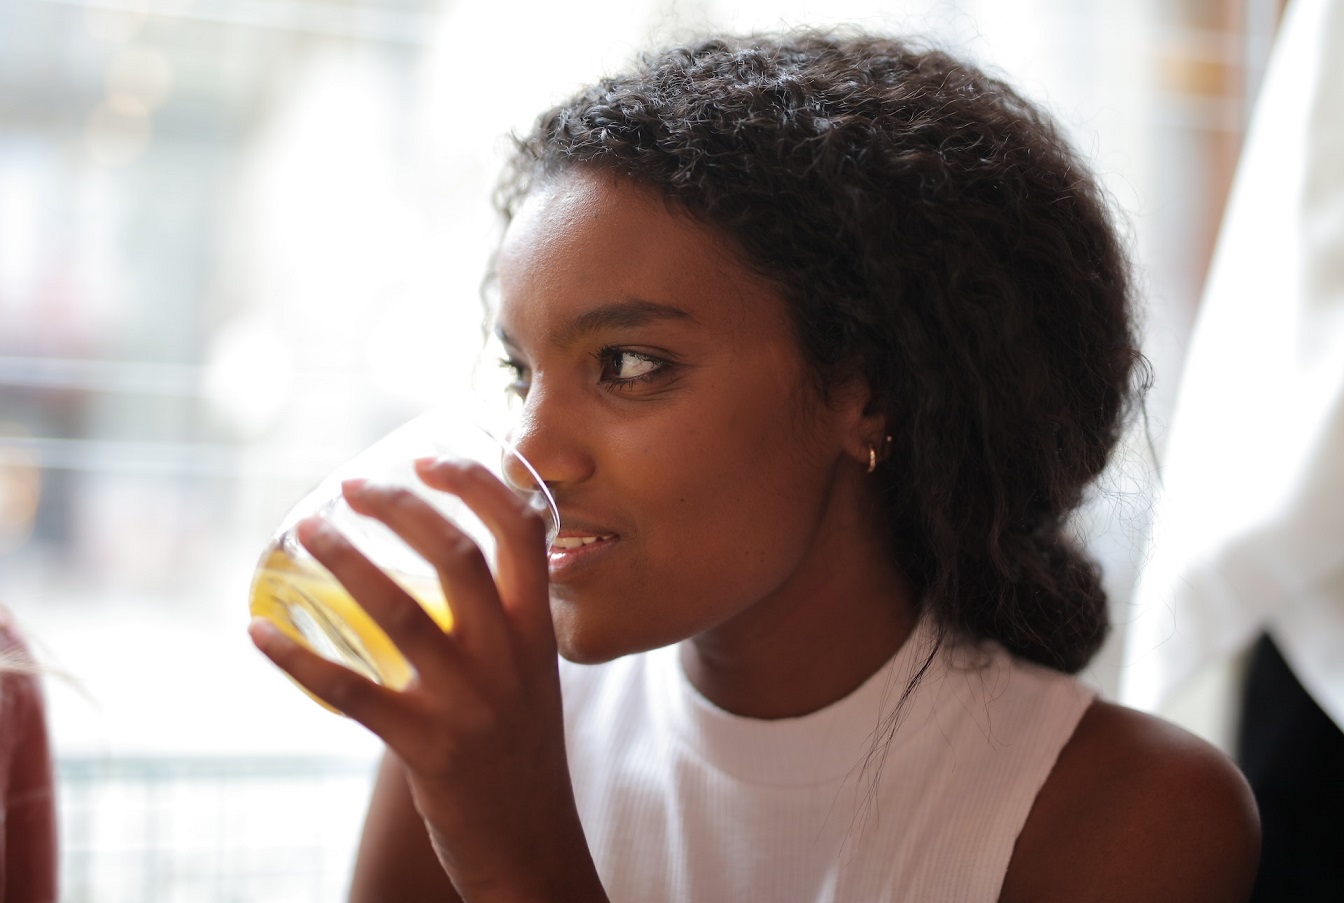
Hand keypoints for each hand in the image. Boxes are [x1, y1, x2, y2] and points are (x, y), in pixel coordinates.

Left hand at [249, 457, 604, 900]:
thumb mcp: (532, 680)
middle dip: (402, 507)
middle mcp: (510, 658)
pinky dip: (299, 659)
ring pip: (399, 612)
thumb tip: (445, 569)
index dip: (475, 484)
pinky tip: (260, 632)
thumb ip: (502, 627)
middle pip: (457, 557)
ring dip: (344, 562)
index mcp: (539, 634)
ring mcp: (469, 703)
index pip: (521, 534)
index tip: (430, 456)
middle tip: (354, 484)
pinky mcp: (426, 748)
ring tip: (306, 530)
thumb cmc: (522, 757)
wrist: (534, 851)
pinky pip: (351, 692)